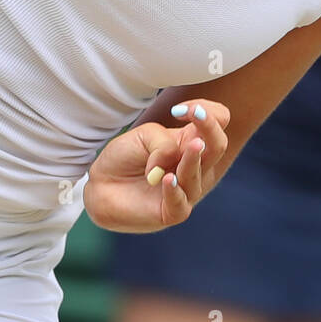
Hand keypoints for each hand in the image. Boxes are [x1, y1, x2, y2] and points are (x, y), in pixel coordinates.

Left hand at [83, 100, 230, 232]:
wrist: (101, 185)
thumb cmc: (126, 156)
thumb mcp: (144, 137)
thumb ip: (165, 143)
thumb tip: (174, 161)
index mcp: (190, 140)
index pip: (219, 121)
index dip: (209, 112)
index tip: (182, 109)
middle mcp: (195, 164)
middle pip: (218, 144)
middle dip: (209, 126)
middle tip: (195, 113)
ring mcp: (187, 189)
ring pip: (200, 173)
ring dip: (192, 159)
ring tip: (183, 150)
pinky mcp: (173, 212)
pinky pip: (181, 202)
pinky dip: (174, 190)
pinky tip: (166, 180)